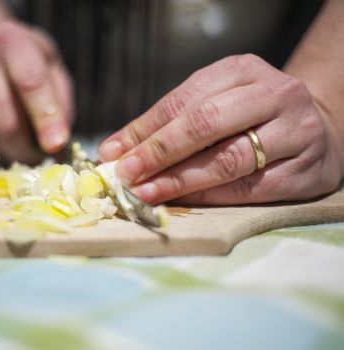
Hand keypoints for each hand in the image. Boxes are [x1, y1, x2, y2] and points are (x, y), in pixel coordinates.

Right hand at [0, 21, 72, 162]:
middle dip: (26, 146)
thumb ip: (59, 100)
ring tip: (21, 141)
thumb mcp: (51, 67)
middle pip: (4, 119)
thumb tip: (57, 142)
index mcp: (12, 41)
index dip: (46, 117)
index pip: (30, 82)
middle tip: (40, 154)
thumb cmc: (25, 63)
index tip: (57, 144)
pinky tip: (0, 134)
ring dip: (11, 149)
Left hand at [99, 54, 342, 204]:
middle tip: (126, 174)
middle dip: (159, 152)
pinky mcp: (308, 170)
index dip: (144, 129)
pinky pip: (250, 188)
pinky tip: (183, 201)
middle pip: (206, 123)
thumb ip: (169, 123)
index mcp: (242, 70)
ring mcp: (296, 131)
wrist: (317, 128)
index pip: (183, 100)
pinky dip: (210, 197)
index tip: (112, 153)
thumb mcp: (214, 102)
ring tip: (147, 191)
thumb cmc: (250, 116)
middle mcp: (274, 94)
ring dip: (180, 180)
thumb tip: (115, 150)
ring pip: (229, 159)